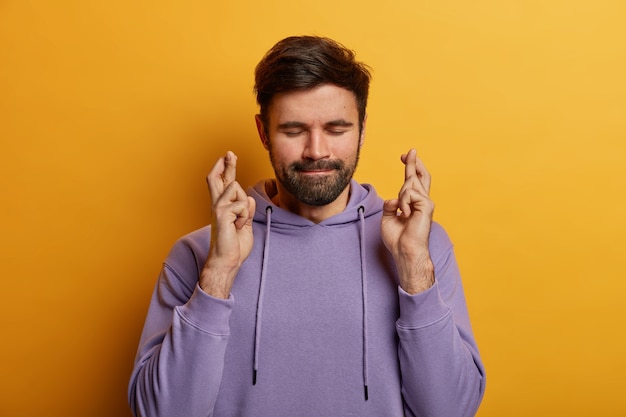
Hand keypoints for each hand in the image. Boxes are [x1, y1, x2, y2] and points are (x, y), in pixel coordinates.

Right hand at [200, 151, 255, 297]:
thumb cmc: (235, 245)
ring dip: (244, 208)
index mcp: (222, 206)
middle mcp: (217, 204)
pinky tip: (237, 227)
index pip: (222, 183)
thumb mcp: (245, 223)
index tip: (228, 157)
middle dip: (226, 165)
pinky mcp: (222, 214)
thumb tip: (247, 198)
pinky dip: (244, 217)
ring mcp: (218, 208)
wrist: (227, 260)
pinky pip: (242, 205)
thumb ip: (245, 210)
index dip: (224, 169)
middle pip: (219, 178)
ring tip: (238, 223)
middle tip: (230, 152)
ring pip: (237, 191)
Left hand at [381, 149, 434, 293]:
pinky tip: (406, 213)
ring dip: (402, 196)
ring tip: (403, 212)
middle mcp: (422, 201)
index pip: (413, 181)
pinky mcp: (427, 205)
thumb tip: (393, 198)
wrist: (405, 250)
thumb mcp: (388, 218)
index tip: (405, 156)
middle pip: (419, 176)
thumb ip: (390, 205)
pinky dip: (404, 202)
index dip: (410, 167)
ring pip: (410, 184)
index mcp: (414, 203)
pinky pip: (410, 193)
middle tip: (410, 150)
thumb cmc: (397, 238)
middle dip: (413, 162)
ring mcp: (426, 202)